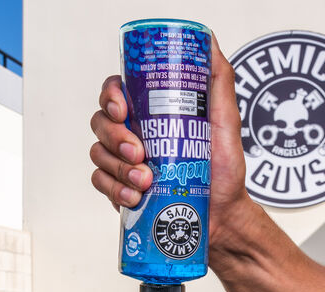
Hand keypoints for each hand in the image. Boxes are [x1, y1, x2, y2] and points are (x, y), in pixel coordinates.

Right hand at [89, 37, 252, 241]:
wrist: (222, 216)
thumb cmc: (224, 170)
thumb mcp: (226, 121)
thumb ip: (218, 81)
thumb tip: (209, 41)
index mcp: (150, 113)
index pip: (116, 91)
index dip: (111, 95)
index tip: (123, 109)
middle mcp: (132, 133)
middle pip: (101, 122)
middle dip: (115, 137)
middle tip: (139, 153)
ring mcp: (123, 163)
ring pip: (98, 153)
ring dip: (118, 168)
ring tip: (145, 181)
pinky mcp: (121, 190)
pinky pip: (101, 183)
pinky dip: (115, 190)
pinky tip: (135, 197)